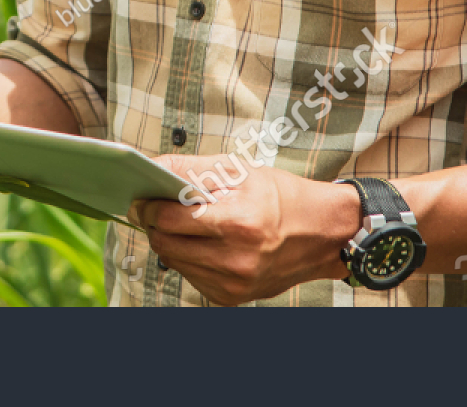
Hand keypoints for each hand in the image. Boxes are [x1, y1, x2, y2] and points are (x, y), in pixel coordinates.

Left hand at [129, 153, 359, 304]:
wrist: (322, 233)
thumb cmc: (280, 196)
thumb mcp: (238, 170)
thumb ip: (190, 169)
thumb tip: (150, 168)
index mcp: (239, 223)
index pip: (169, 219)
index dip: (150, 206)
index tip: (144, 197)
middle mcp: (236, 260)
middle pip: (166, 243)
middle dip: (156, 224)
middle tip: (160, 208)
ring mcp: (234, 284)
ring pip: (174, 262)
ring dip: (171, 242)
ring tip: (187, 225)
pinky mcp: (232, 298)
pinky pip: (191, 277)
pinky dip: (189, 259)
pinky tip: (206, 244)